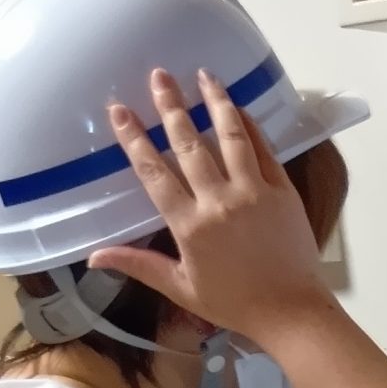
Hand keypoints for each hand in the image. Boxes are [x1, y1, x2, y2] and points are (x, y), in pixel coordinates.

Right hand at [88, 67, 332, 354]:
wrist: (292, 312)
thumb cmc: (235, 305)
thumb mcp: (182, 288)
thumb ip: (139, 265)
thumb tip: (94, 257)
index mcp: (190, 226)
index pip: (154, 172)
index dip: (134, 138)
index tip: (119, 110)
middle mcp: (219, 201)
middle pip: (189, 143)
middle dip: (171, 106)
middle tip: (159, 75)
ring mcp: (254, 192)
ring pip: (230, 136)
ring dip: (214, 102)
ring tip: (202, 74)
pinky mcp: (283, 190)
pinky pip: (263, 149)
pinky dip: (248, 125)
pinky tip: (237, 106)